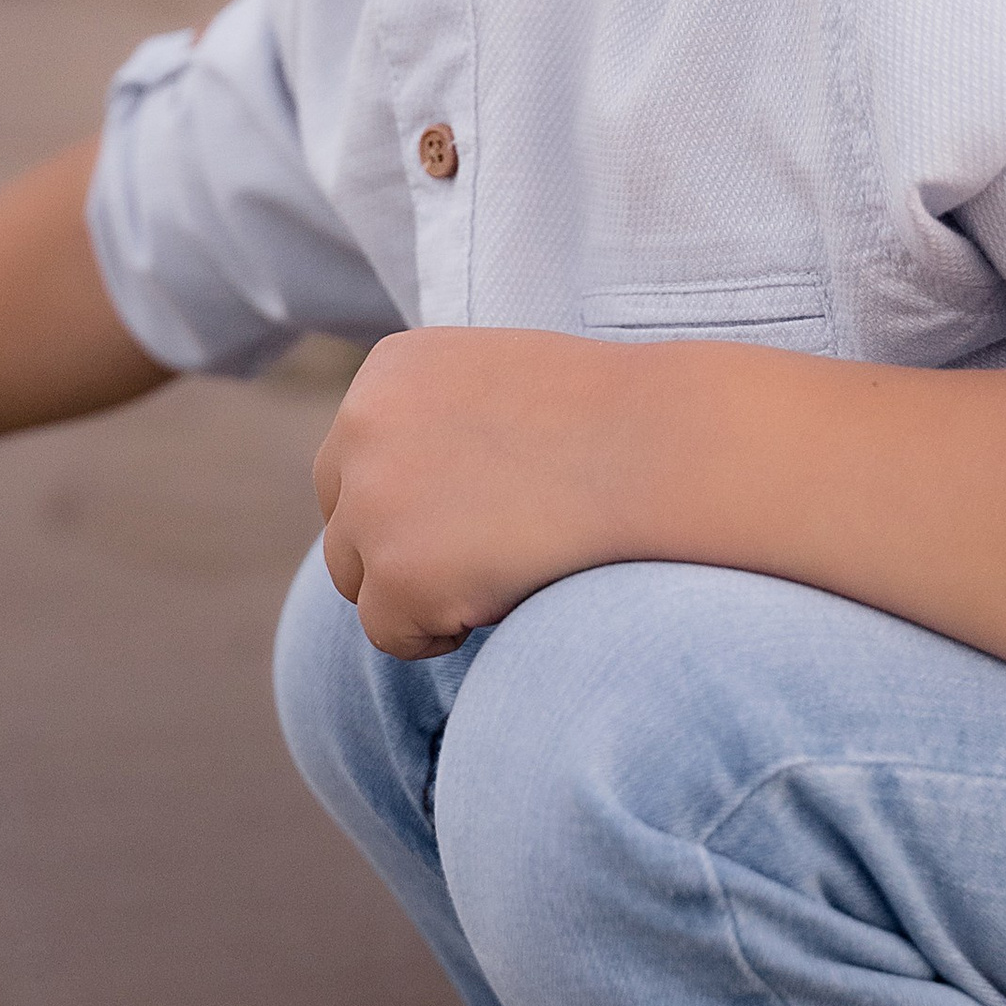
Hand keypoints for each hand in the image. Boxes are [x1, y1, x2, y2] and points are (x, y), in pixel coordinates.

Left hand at [313, 327, 674, 657]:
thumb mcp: (498, 387)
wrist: (660, 450)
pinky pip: (388, 632)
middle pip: (345, 520)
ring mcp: (371, 501)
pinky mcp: (395, 573)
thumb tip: (405, 497)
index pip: (356, 461)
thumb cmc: (607, 422)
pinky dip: (436, 633)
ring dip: (418, 590)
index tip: (478, 510)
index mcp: (385, 373)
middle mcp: (358, 427)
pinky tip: (500, 599)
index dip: (414, 500)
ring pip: (358, 580)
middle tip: (489, 551)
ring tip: (502, 571)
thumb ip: (436, 425)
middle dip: (402, 548)